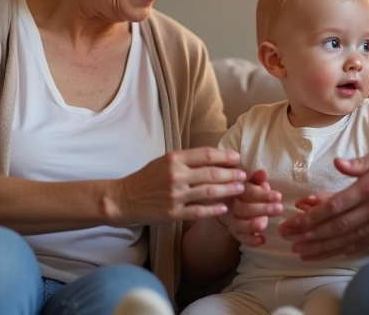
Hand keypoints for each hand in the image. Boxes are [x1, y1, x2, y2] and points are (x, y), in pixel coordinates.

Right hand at [114, 147, 246, 224]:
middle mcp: (175, 176)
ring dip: (229, 190)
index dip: (225, 156)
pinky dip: (214, 209)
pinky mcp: (173, 213)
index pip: (206, 154)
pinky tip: (225, 207)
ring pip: (209, 192)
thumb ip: (186, 159)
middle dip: (232, 174)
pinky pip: (199, 211)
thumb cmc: (146, 179)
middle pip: (212, 173)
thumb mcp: (163, 161)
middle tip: (244, 175)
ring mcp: (175, 196)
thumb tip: (214, 158)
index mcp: (173, 159)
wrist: (124, 199)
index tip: (237, 158)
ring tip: (240, 189)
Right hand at [217, 169, 284, 245]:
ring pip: (240, 225)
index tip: (278, 196)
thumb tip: (262, 172)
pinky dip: (251, 241)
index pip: (248, 192)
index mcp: (235, 191)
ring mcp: (232, 221)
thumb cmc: (243, 191)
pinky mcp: (235, 233)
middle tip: (280, 209)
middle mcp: (231, 207)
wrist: (226, 205)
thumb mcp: (249, 182)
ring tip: (265, 223)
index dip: (262, 194)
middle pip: (244, 209)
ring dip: (253, 225)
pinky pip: (242, 238)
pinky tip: (262, 240)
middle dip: (263, 209)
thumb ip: (256, 179)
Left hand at [278, 145, 368, 259]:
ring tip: (304, 252)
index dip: (311, 217)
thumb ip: (359, 163)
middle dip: (311, 235)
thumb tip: (338, 164)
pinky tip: (333, 251)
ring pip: (349, 239)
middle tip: (290, 241)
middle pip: (337, 227)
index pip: (333, 206)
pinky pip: (366, 242)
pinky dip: (348, 248)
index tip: (293, 223)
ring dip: (324, 247)